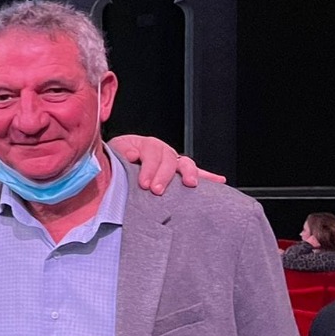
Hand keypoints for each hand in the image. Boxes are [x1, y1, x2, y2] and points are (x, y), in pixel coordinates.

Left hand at [106, 134, 225, 193]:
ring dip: (188, 174)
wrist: (117, 164)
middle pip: (169, 159)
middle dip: (164, 175)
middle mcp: (163, 151)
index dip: (149, 167)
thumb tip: (133, 155)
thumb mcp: (114, 152)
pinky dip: (209, 176)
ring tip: (189, 184)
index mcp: (146, 145)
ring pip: (185, 163)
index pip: (151, 152)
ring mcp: (173, 162)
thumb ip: (121, 152)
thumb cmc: (116, 160)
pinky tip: (220, 180)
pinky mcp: (180, 173)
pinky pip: (198, 173)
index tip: (143, 184)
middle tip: (157, 190)